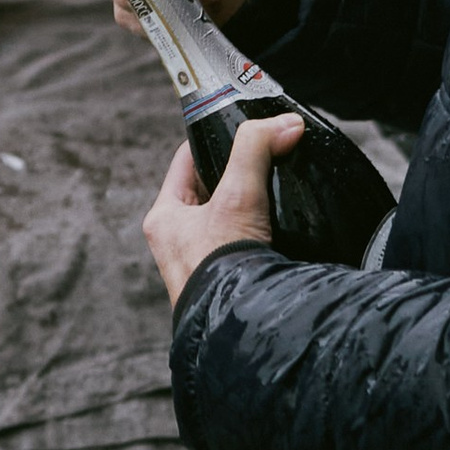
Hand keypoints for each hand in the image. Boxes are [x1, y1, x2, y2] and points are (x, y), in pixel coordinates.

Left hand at [141, 111, 300, 305]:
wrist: (240, 326)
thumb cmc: (223, 265)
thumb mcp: (239, 196)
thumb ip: (257, 150)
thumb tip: (285, 123)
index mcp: (164, 217)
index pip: (186, 161)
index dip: (214, 141)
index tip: (243, 129)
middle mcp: (176, 241)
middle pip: (211, 188)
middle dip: (240, 175)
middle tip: (269, 160)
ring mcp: (200, 263)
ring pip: (229, 217)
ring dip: (253, 205)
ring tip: (278, 192)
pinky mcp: (224, 281)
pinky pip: (243, 244)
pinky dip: (261, 233)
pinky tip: (280, 230)